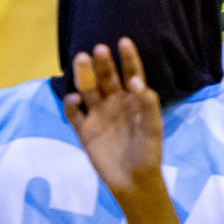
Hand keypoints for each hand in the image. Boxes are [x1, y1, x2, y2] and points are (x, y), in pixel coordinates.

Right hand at [64, 39, 165, 202]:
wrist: (134, 181)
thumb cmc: (148, 151)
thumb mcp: (153, 126)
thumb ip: (147, 102)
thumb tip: (135, 80)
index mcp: (133, 99)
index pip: (131, 73)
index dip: (128, 58)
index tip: (123, 41)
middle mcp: (114, 103)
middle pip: (106, 77)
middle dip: (102, 63)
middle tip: (99, 49)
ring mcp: (98, 115)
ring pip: (88, 89)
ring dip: (84, 74)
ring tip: (81, 59)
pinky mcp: (84, 130)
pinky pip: (74, 114)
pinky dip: (71, 104)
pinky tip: (73, 98)